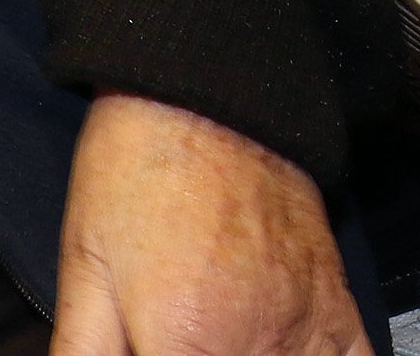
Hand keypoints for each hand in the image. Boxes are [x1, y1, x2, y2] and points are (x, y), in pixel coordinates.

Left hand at [50, 93, 367, 355]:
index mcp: (189, 346)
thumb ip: (83, 355)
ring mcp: (306, 327)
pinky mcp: (336, 305)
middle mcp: (259, 346)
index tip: (151, 352)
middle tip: (177, 343)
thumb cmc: (138, 172)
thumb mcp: (83, 270)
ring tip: (220, 347)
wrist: (208, 90)